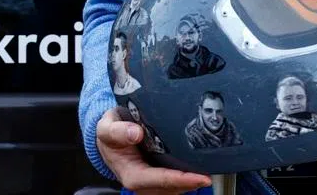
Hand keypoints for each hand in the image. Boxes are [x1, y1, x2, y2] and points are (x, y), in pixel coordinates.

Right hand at [95, 108, 212, 194]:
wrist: (109, 137)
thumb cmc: (109, 134)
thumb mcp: (106, 128)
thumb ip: (117, 131)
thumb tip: (136, 133)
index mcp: (131, 175)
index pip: (159, 180)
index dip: (181, 180)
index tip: (200, 177)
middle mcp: (142, 183)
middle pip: (172, 188)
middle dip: (191, 183)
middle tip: (209, 174)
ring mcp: (151, 183)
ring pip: (175, 188)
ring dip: (191, 182)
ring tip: (207, 170)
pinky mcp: (158, 178)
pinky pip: (175, 183)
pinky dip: (187, 177)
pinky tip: (197, 167)